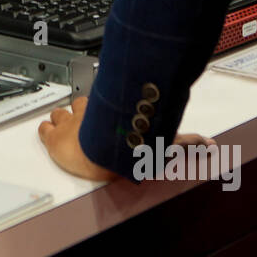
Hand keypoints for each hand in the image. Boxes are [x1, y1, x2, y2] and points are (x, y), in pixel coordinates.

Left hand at [37, 95, 216, 181]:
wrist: (103, 156)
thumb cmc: (128, 147)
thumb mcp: (163, 144)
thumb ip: (189, 142)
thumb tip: (211, 144)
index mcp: (110, 110)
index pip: (108, 101)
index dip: (104, 106)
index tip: (104, 111)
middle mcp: (89, 112)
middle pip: (79, 104)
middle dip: (79, 111)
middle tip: (80, 119)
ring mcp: (69, 124)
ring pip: (59, 114)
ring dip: (60, 119)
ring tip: (60, 124)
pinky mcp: (53, 139)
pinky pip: (45, 129)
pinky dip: (45, 130)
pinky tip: (47, 132)